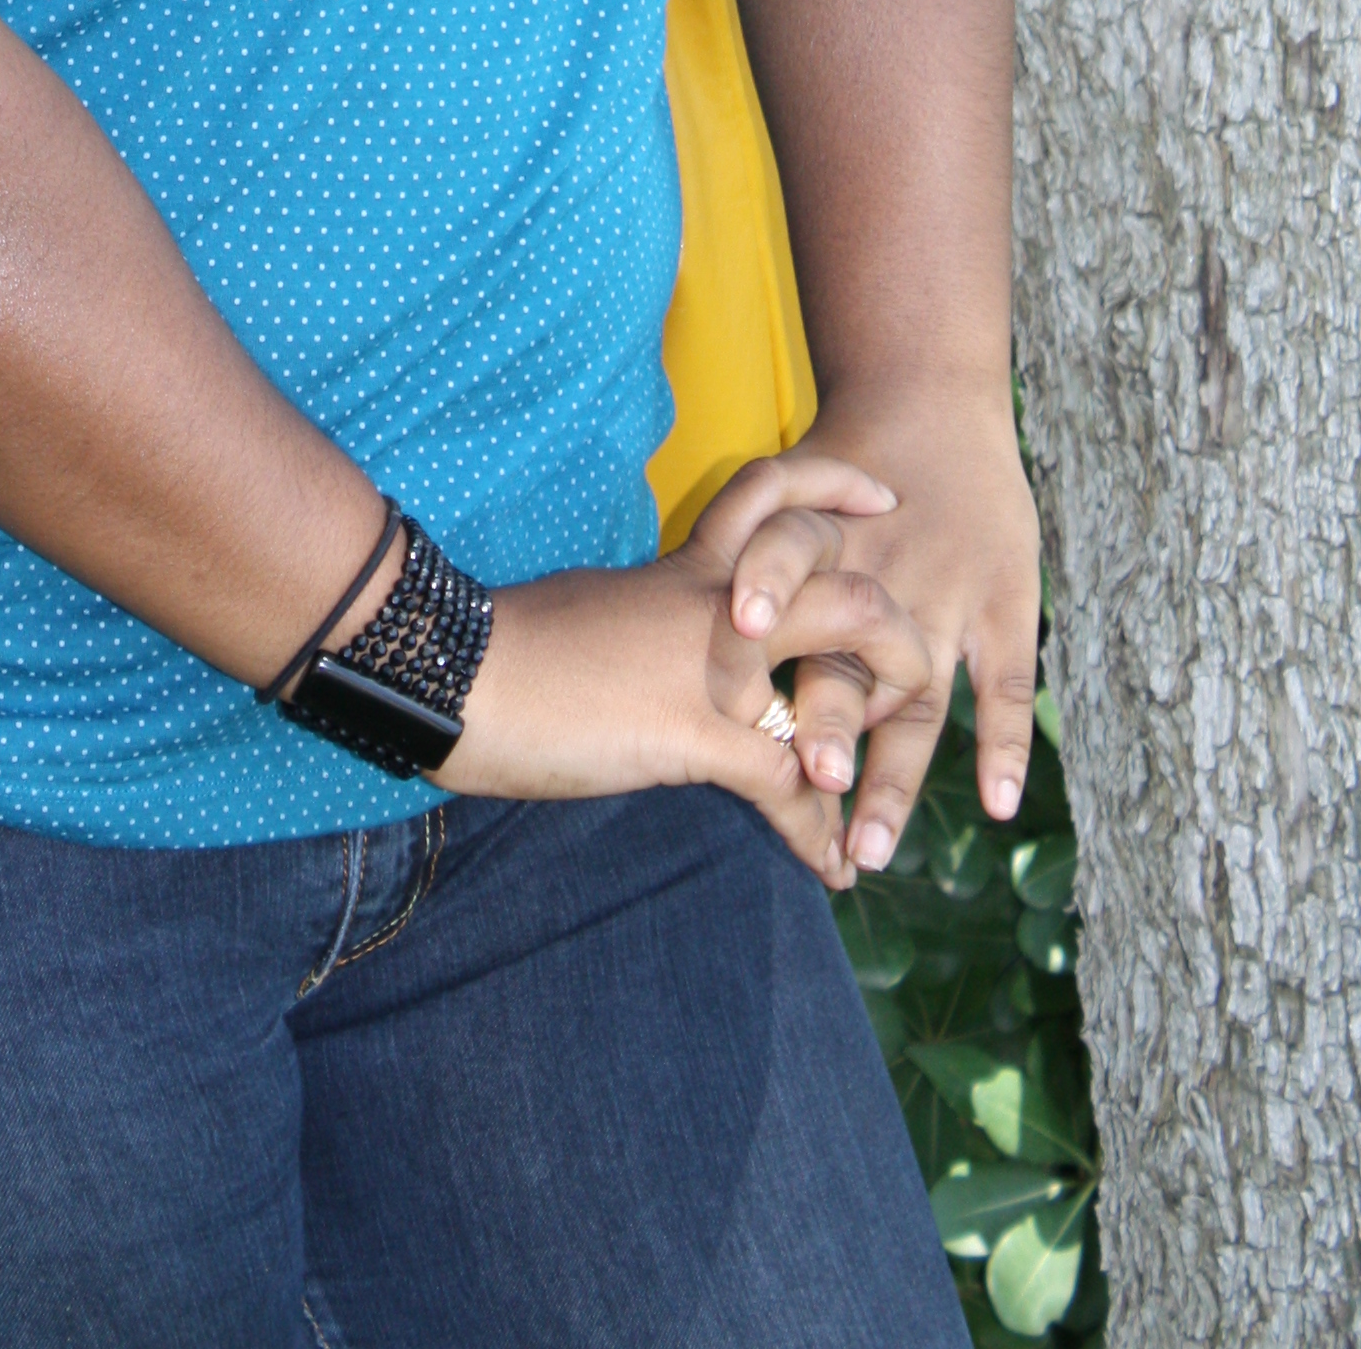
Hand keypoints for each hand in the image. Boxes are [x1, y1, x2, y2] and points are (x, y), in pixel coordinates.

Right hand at [436, 454, 936, 888]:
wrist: (455, 671)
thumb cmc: (507, 644)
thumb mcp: (594, 607)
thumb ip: (647, 615)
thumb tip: (655, 633)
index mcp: (687, 569)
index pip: (774, 496)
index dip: (836, 490)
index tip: (879, 500)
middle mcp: (716, 606)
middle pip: (843, 585)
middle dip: (895, 637)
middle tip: (905, 684)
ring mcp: (711, 668)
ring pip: (837, 670)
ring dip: (875, 735)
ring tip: (875, 791)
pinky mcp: (694, 736)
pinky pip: (787, 785)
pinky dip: (818, 834)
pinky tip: (833, 869)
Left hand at [716, 387, 1039, 873]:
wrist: (927, 387)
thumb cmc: (847, 454)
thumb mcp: (785, 498)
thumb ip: (734, 570)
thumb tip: (673, 660)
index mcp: (814, 548)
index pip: (774, 609)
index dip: (751, 659)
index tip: (726, 731)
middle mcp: (878, 578)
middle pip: (843, 665)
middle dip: (823, 734)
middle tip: (802, 798)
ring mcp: (947, 591)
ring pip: (917, 695)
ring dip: (893, 777)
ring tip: (868, 851)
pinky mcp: (1007, 598)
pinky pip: (1008, 679)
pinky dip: (1003, 742)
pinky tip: (997, 804)